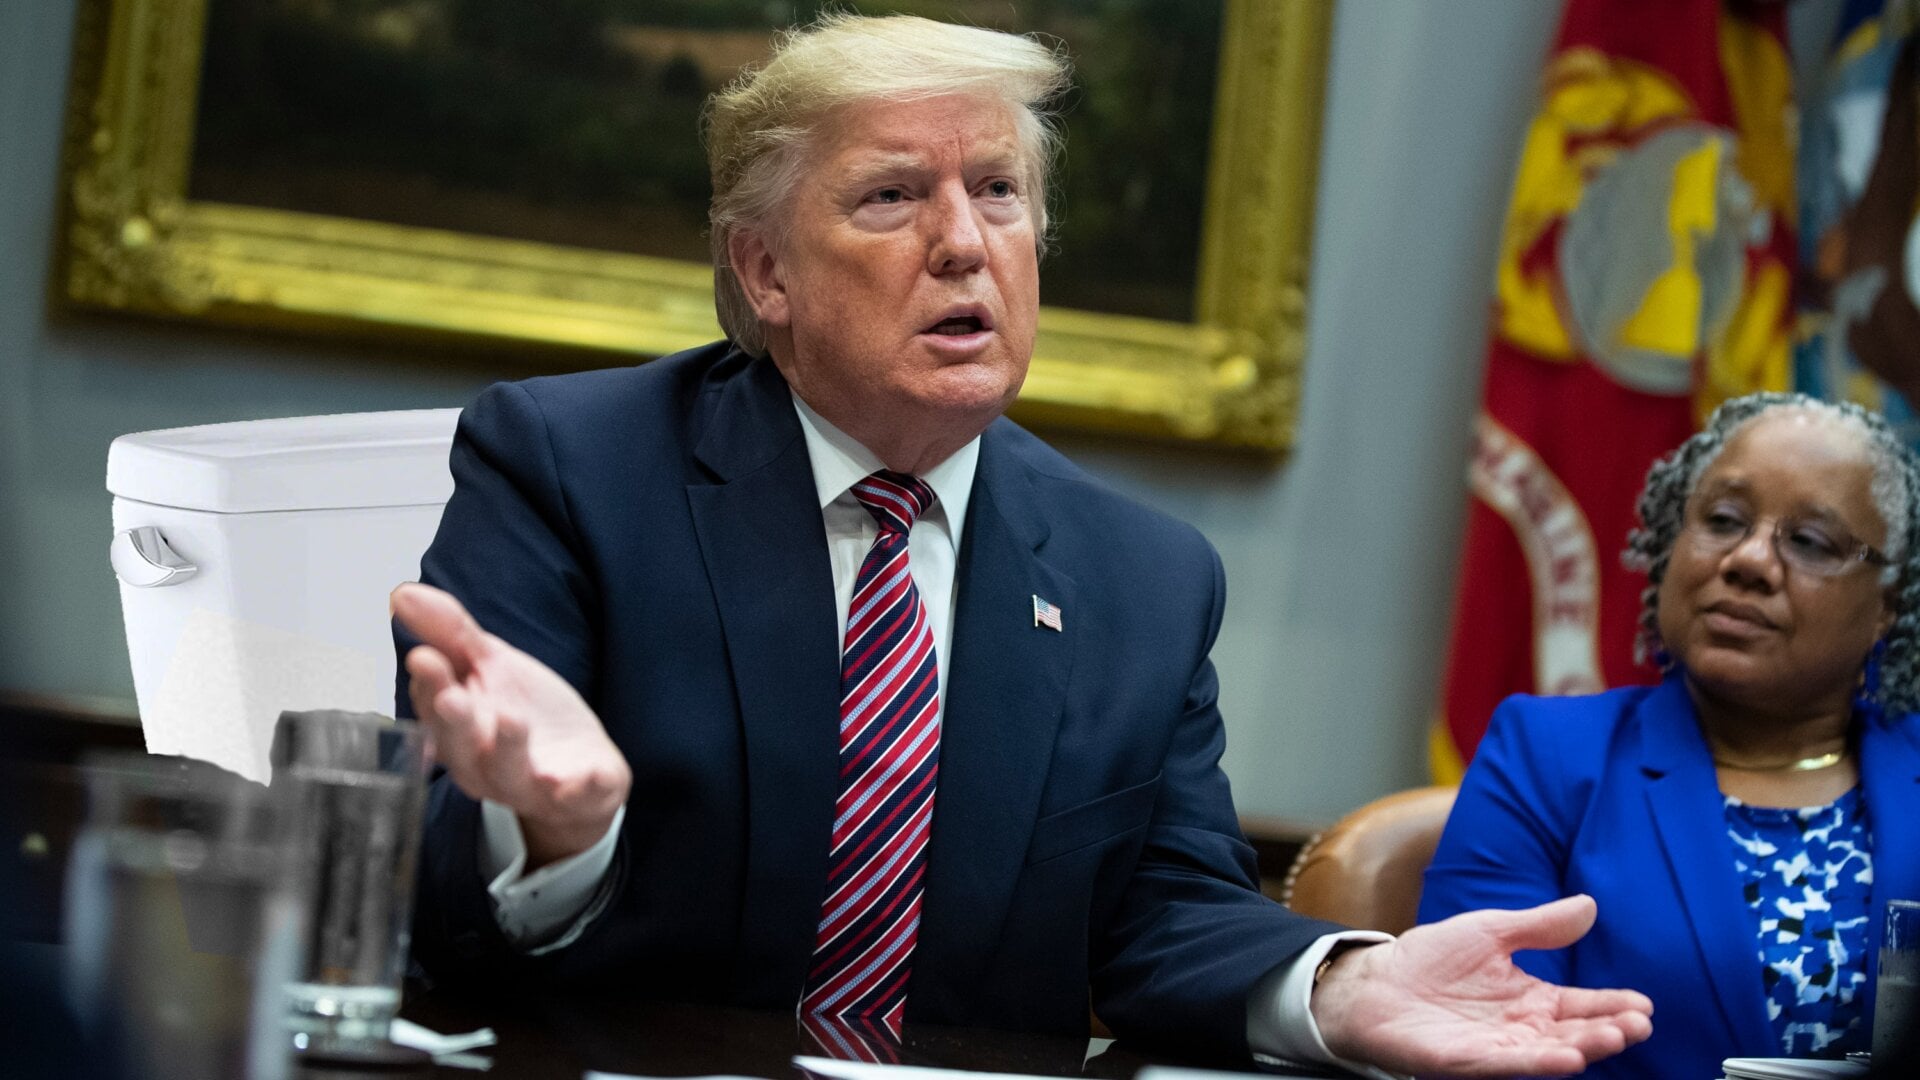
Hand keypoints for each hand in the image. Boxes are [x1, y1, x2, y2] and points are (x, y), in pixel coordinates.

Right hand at [392, 582, 631, 868]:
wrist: (581, 770)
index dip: (429, 684)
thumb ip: (450, 633)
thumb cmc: (525, 716)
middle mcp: (483, 764)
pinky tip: (592, 774)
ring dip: (508, 747)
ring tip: (511, 719)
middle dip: (455, 722)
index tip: (424, 657)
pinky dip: (583, 787)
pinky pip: (575, 797)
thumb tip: (401, 593)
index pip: (434, 706)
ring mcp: (529, 783)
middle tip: (451, 698)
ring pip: (509, 774)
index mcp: (458, 729)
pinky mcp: (574, 796)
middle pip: (461, 746)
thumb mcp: (491, 666)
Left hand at [1310, 895, 1652, 1076]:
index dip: (1614, 1005)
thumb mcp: (1491, 931)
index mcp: (1531, 997)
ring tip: (1615, 1037)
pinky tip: (1567, 1057)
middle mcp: (1522, 1027)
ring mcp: (1498, 1046)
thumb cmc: (1431, 958)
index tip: (1646, 1004)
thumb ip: (1540, 925)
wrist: (1377, 981)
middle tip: (1640, 1023)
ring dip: (1585, 1046)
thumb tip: (1589, 904)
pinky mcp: (1470, 1060)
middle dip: (1610, 1029)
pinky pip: (1510, 1063)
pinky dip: (1540, 1061)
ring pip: (1551, 1051)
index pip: (1582, 1004)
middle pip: (1575, 1032)